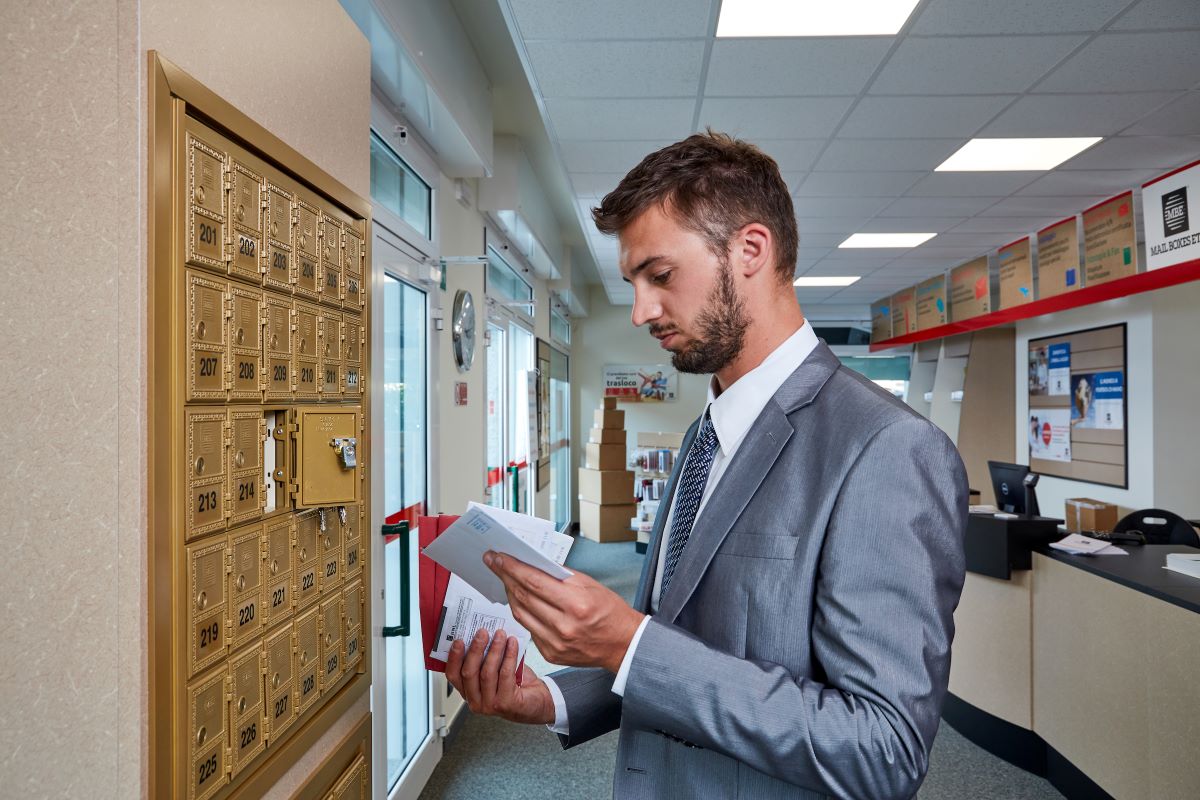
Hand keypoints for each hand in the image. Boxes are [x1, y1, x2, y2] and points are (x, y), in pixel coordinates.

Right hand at [445, 628, 554, 724]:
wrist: (537, 701)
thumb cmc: (514, 684)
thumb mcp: (495, 670)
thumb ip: (485, 657)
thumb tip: (482, 633)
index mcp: (468, 692)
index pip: (453, 676)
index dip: (454, 658)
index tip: (458, 640)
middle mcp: (475, 701)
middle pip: (469, 673)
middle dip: (475, 649)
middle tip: (482, 632)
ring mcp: (490, 705)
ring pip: (487, 673)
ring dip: (494, 650)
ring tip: (500, 635)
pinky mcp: (506, 704)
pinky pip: (505, 675)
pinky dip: (509, 656)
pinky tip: (512, 644)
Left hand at [485, 551, 644, 672]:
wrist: (623, 645)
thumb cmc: (610, 612)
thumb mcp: (590, 584)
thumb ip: (560, 575)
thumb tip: (533, 564)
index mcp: (575, 604)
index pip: (534, 582)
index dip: (512, 568)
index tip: (498, 557)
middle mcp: (563, 626)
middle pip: (523, 597)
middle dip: (505, 577)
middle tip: (493, 563)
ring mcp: (555, 643)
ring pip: (520, 614)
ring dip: (510, 594)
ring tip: (505, 579)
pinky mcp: (550, 654)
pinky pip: (528, 628)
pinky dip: (522, 612)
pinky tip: (520, 600)